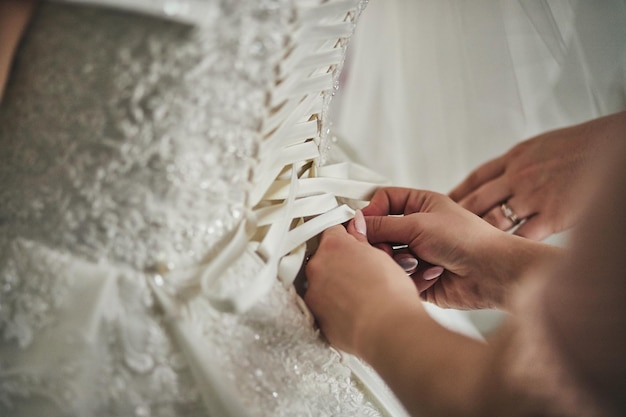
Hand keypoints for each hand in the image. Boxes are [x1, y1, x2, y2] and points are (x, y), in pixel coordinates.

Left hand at [304, 214, 421, 355]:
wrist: (389, 330)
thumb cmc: (390, 295)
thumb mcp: (381, 256)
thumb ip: (361, 239)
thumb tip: (356, 226)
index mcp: (333, 246)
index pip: (333, 231)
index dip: (347, 238)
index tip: (354, 244)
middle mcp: (317, 267)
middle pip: (325, 257)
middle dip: (340, 262)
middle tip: (362, 271)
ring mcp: (313, 293)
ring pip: (323, 282)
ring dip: (336, 285)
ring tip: (360, 294)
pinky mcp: (315, 316)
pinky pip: (322, 305)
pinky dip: (334, 306)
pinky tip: (354, 309)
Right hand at [362, 188, 551, 309]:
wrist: (492, 274)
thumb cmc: (467, 240)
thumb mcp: (419, 224)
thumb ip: (383, 225)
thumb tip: (355, 223)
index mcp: (420, 205)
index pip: (383, 200)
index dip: (370, 211)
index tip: (359, 224)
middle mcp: (417, 228)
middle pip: (379, 232)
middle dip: (381, 242)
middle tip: (385, 248)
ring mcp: (417, 253)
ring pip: (386, 257)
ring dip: (399, 261)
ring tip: (417, 263)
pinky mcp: (418, 277)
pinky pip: (397, 277)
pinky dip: (409, 277)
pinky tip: (429, 275)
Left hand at [449, 113, 625, 239]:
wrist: (612, 147)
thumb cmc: (583, 145)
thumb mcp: (544, 147)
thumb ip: (521, 162)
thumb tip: (507, 172)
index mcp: (515, 157)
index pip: (476, 179)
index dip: (457, 194)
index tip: (443, 206)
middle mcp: (517, 176)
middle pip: (476, 200)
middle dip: (456, 218)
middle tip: (441, 233)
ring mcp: (533, 196)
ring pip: (493, 220)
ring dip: (477, 235)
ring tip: (463, 249)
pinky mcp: (552, 214)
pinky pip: (522, 235)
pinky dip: (508, 247)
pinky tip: (498, 257)